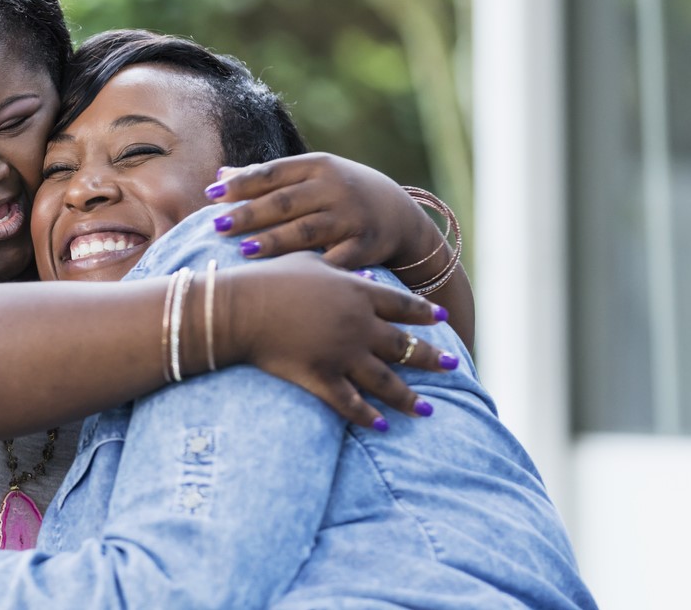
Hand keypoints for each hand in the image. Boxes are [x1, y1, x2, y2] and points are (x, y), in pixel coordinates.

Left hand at [204, 153, 439, 268]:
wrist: (400, 215)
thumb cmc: (341, 195)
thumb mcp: (312, 176)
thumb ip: (269, 177)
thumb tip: (220, 175)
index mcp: (318, 166)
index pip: (273, 173)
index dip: (242, 184)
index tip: (211, 194)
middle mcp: (336, 189)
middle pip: (286, 202)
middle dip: (250, 214)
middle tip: (217, 226)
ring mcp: (352, 218)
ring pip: (307, 231)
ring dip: (274, 241)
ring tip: (244, 250)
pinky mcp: (366, 247)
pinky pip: (335, 261)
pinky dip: (313, 270)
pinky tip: (290, 278)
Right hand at [221, 252, 456, 429]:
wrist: (239, 307)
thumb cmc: (268, 279)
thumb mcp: (309, 264)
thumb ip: (341, 269)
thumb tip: (367, 276)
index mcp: (357, 293)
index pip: (402, 305)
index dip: (423, 313)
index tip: (441, 320)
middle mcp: (358, 325)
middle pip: (404, 345)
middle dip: (430, 358)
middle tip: (451, 366)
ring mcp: (342, 354)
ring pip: (386, 382)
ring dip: (409, 398)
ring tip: (429, 411)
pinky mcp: (321, 377)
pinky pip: (350, 403)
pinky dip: (367, 417)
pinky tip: (381, 427)